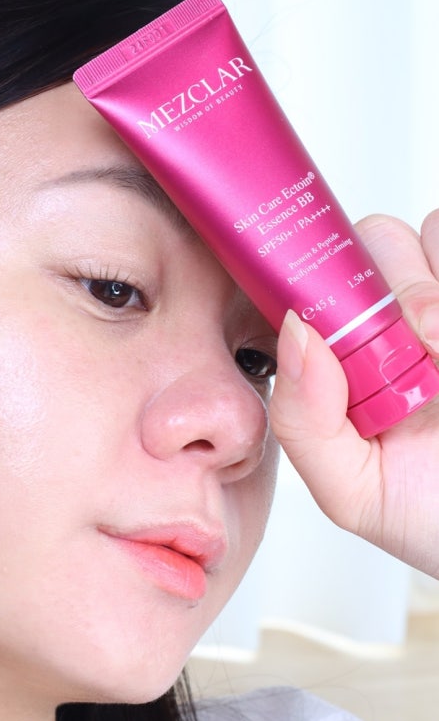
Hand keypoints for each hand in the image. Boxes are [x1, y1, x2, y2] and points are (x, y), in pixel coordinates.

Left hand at [269, 209, 438, 578]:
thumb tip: (295, 331)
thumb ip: (304, 422)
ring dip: (432, 295)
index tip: (339, 327)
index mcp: (362, 357)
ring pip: (434, 228)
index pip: (326, 281)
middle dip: (393, 282)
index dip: (325, 287)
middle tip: (418, 342)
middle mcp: (415, 322)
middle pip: (381, 238)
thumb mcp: (357, 492)